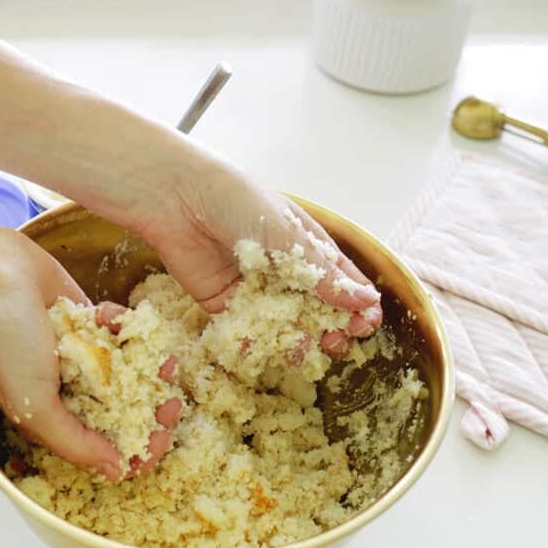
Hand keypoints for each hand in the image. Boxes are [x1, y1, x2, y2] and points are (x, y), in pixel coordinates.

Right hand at [0, 228, 171, 481]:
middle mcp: (71, 390)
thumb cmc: (3, 342)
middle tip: (172, 400)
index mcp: (55, 418)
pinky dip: (122, 324)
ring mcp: (82, 354)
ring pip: (130, 369)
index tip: (160, 435)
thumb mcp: (36, 408)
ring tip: (166, 361)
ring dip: (151, 366)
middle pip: (126, 411)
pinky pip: (120, 329)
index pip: (105, 447)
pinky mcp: (88, 319)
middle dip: (154, 409)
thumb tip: (117, 472)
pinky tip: (110, 317)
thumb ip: (77, 444)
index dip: (137, 448)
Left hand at [134, 159, 382, 349]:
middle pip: (319, 310)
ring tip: (303, 348)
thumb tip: (367, 301)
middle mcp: (286, 271)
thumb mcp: (289, 237)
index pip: (344, 283)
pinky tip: (264, 348)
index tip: (365, 325)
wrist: (180, 199)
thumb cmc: (240, 203)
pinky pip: (248, 331)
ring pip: (286, 325)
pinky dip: (258, 344)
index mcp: (308, 247)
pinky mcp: (227, 304)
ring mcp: (258, 289)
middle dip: (331, 329)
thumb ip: (324, 275)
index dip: (358, 306)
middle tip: (336, 341)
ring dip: (298, 340)